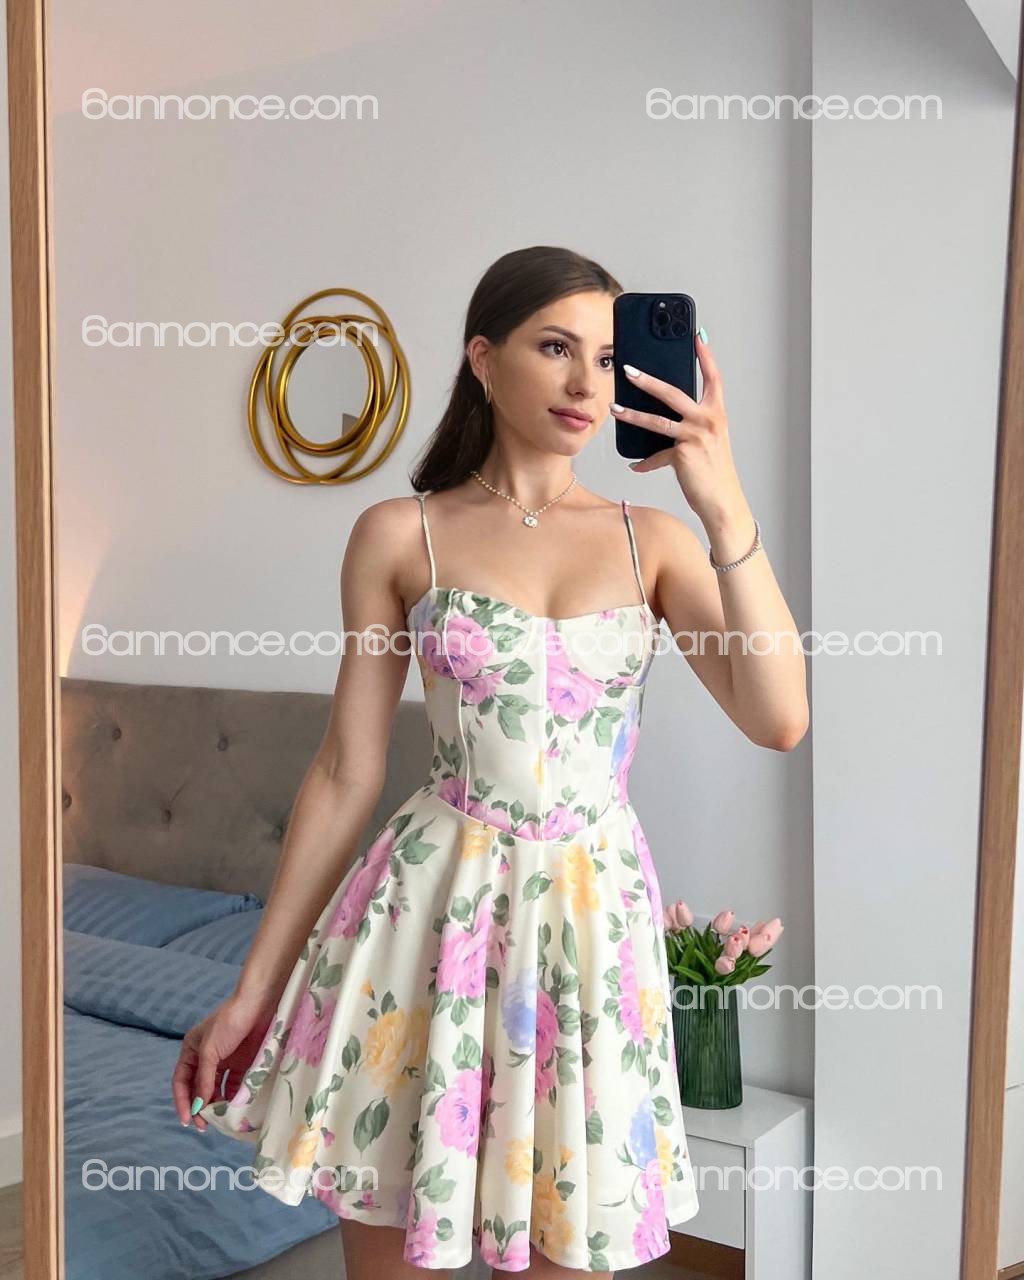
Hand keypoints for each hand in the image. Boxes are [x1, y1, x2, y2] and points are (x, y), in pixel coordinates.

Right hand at [171, 992, 276, 1131]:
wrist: (259, 1004)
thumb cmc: (229, 1022)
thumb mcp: (210, 1050)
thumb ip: (204, 1079)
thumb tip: (199, 1106)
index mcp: (191, 1050)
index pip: (182, 1081)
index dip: (182, 1101)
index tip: (187, 1120)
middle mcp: (206, 1057)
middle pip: (198, 1087)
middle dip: (199, 1106)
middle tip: (204, 1126)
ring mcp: (225, 1060)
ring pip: (216, 1088)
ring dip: (216, 1104)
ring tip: (219, 1120)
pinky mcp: (242, 1062)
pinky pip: (234, 1084)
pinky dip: (233, 1096)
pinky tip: (234, 1107)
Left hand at [612, 332, 745, 524]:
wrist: (722, 501)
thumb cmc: (715, 472)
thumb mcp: (709, 442)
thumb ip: (691, 426)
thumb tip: (663, 420)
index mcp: (717, 414)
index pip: (713, 378)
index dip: (706, 356)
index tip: (698, 336)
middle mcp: (708, 421)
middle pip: (673, 392)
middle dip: (648, 380)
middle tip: (628, 369)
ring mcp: (696, 436)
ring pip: (657, 420)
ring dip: (632, 414)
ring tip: (615, 409)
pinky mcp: (683, 455)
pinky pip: (656, 456)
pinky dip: (645, 463)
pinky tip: (635, 465)